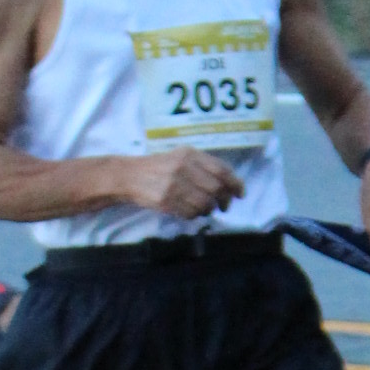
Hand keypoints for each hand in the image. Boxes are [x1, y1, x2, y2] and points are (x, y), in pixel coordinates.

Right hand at [125, 146, 244, 219]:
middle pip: (216, 189)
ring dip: (209, 210)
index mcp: (190, 154)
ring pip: (205, 203)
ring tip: (206, 209)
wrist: (129, 176)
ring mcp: (173, 184)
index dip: (235, 184)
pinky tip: (192, 211)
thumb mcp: (181, 157)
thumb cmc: (160, 167)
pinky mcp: (166, 200)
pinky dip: (196, 215)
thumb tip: (230, 184)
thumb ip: (204, 166)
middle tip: (224, 205)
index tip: (240, 193)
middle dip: (225, 200)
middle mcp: (183, 167)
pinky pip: (191, 213)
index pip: (221, 170)